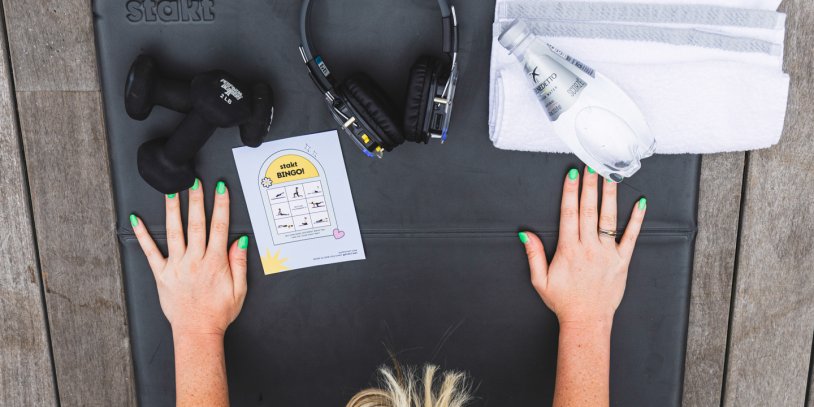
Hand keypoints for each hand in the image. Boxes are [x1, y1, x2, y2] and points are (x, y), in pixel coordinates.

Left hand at [131, 179, 248, 337]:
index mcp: (215, 262)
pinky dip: (143, 235)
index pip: (219, 227)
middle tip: (194, 180)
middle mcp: (195, 260)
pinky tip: (137, 220)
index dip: (221, 205)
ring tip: (172, 191)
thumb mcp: (239, 289)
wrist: (197, 332)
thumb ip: (239, 263)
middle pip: (196, 223)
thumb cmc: (218, 313)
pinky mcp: (162, 274)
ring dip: (173, 209)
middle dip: (196, 199)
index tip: (221, 188)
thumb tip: (239, 241)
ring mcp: (176, 266)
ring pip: (174, 232)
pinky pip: (150, 252)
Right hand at [520, 167, 645, 326]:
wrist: (587, 321)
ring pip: (608, 219)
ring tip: (611, 176)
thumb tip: (525, 233)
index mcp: (568, 250)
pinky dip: (636, 220)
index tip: (571, 175)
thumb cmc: (563, 301)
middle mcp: (588, 248)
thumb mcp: (540, 280)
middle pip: (589, 210)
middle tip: (591, 166)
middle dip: (590, 186)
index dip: (570, 192)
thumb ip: (533, 254)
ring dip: (610, 195)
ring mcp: (607, 253)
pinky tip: (641, 204)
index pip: (569, 214)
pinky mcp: (622, 261)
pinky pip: (631, 237)